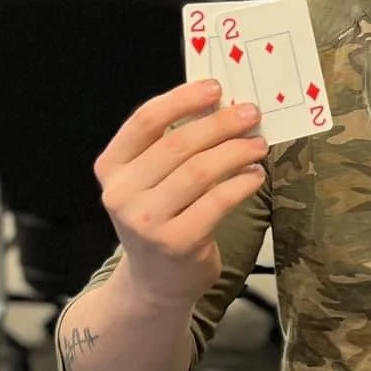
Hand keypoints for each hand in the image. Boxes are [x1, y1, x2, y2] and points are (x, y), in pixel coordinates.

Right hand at [93, 80, 265, 309]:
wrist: (155, 282)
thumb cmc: (160, 219)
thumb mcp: (150, 182)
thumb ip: (171, 146)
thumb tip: (219, 105)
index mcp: (112, 167)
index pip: (145, 121)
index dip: (182, 99)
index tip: (214, 88)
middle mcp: (122, 193)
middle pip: (177, 144)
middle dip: (220, 124)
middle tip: (250, 114)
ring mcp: (147, 221)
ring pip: (200, 171)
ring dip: (236, 152)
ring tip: (258, 145)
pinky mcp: (177, 243)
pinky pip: (217, 202)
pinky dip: (241, 184)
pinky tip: (255, 176)